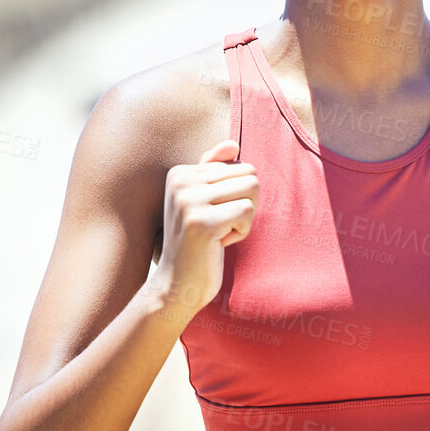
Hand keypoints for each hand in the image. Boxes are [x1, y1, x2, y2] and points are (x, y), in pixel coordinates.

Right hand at [150, 139, 258, 314]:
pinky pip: (247, 211)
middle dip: (245, 204)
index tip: (211, 217)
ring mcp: (189, 201)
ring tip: (218, 233)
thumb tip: (233, 144)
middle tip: (219, 226)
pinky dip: (241, 232)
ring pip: (252, 189)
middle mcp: (181, 181)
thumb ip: (214, 170)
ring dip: (244, 218)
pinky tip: (218, 244)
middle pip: (249, 173)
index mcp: (180, 172)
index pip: (238, 165)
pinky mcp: (202, 222)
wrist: (177, 286)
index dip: (234, 196)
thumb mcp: (202, 202)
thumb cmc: (196, 244)